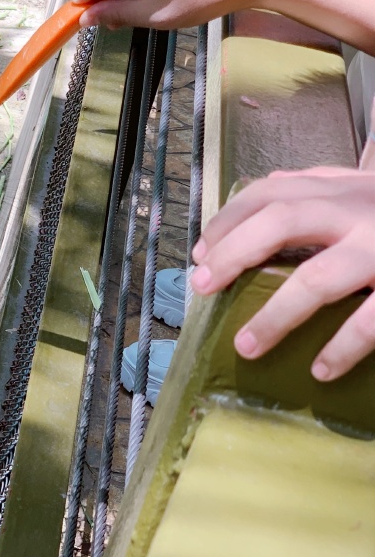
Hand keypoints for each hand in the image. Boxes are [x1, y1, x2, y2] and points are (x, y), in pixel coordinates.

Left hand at [191, 168, 374, 380]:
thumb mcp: (365, 188)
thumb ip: (321, 187)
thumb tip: (263, 188)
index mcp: (344, 188)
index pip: (270, 192)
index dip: (227, 220)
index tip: (199, 253)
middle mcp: (362, 209)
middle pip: (282, 220)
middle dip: (233, 253)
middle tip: (201, 287)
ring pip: (319, 278)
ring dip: (277, 315)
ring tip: (247, 346)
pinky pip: (374, 319)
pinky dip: (345, 345)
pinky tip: (321, 368)